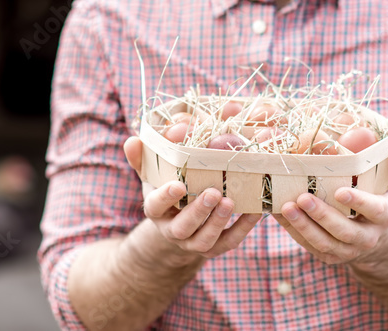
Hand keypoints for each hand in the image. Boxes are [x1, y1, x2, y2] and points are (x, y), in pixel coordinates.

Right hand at [123, 136, 260, 265]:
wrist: (178, 223)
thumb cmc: (168, 189)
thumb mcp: (153, 174)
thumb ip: (142, 158)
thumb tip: (132, 140)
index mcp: (156, 210)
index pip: (155, 206)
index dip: (166, 197)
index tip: (178, 185)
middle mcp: (172, 231)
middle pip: (182, 227)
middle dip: (198, 211)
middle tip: (213, 192)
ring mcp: (193, 243)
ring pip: (204, 240)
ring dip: (218, 222)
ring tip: (230, 201)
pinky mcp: (215, 247)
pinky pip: (229, 242)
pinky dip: (243, 228)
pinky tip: (255, 211)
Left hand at [273, 144, 387, 265]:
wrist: (373, 236)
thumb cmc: (378, 198)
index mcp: (383, 216)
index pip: (374, 211)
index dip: (359, 202)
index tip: (340, 191)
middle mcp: (366, 237)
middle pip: (344, 231)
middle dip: (322, 216)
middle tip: (302, 198)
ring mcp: (346, 250)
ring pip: (324, 243)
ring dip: (303, 226)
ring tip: (286, 207)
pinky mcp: (329, 256)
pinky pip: (309, 246)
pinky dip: (293, 231)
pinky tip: (278, 213)